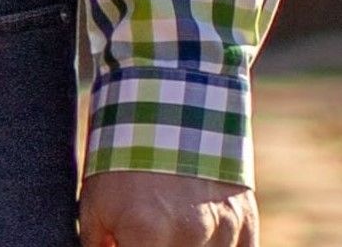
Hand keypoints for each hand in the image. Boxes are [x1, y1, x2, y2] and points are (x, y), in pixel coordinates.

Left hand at [80, 167, 256, 246]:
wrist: (176, 107)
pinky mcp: (246, 226)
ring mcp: (224, 233)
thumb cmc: (126, 156)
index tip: (123, 242)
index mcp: (148, 234)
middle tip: (148, 236)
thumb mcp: (95, 201)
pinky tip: (197, 241)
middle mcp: (190, 237)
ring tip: (168, 231)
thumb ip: (97, 244)